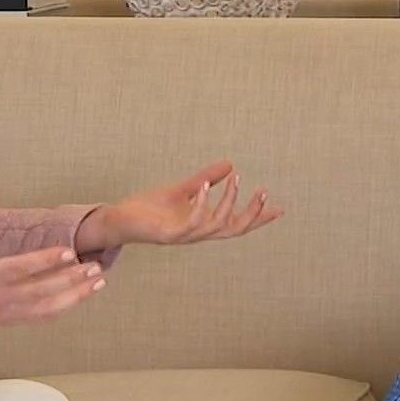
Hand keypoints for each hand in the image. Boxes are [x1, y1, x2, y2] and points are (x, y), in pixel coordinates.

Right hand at [0, 193, 107, 328]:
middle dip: (71, 280)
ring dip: (75, 296)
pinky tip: (82, 294)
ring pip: (46, 308)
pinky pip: (41, 316)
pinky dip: (64, 307)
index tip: (70, 252)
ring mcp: (4, 312)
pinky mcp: (9, 320)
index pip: (20, 269)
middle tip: (96, 266)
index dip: (46, 261)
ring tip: (98, 281)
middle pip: (40, 291)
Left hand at [79, 159, 281, 251]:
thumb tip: (230, 164)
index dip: (258, 217)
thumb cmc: (148, 208)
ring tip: (236, 180)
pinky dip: (202, 204)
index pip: (237, 223)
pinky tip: (205, 186)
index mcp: (203, 224)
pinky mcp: (168, 234)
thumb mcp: (182, 189)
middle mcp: (197, 233)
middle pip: (234, 229)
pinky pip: (192, 222)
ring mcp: (184, 236)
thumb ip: (205, 179)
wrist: (119, 219)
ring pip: (217, 226)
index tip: (280, 208)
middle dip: (252, 212)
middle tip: (263, 191)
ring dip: (229, 203)